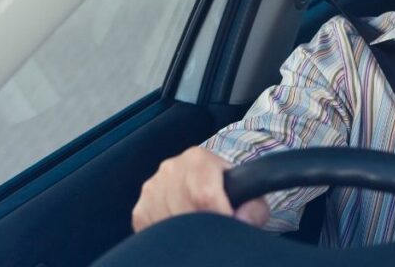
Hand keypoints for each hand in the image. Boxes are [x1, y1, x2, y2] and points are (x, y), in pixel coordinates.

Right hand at [131, 146, 269, 231]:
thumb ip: (254, 206)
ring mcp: (152, 189)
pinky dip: (169, 235)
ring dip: (186, 231)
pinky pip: (153, 231)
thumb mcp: (248, 194)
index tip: (228, 222)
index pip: (205, 195)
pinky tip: (183, 230)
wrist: (204, 186)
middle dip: (204, 225)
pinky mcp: (140, 210)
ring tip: (200, 228)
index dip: (220, 215)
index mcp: (197, 159)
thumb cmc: (226, 192)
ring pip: (168, 223)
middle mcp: (170, 169)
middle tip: (214, 229)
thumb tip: (241, 217)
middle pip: (186, 210)